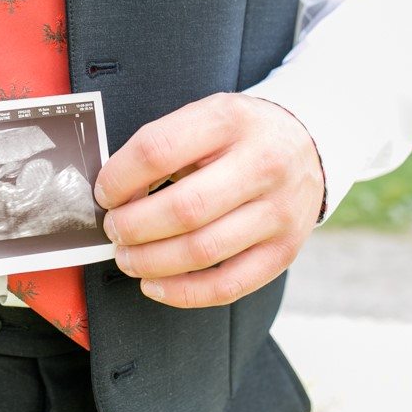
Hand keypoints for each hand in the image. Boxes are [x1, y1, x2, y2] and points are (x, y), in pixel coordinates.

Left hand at [94, 93, 324, 307]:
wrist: (307, 143)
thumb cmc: (239, 135)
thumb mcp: (204, 118)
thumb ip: (161, 149)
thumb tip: (114, 196)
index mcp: (230, 120)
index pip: (159, 151)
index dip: (119, 178)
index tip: (105, 193)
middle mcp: (263, 164)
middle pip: (183, 208)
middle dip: (133, 226)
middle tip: (113, 230)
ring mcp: (279, 211)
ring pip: (202, 251)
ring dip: (150, 261)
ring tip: (127, 257)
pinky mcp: (284, 250)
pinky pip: (227, 285)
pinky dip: (182, 292)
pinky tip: (153, 284)